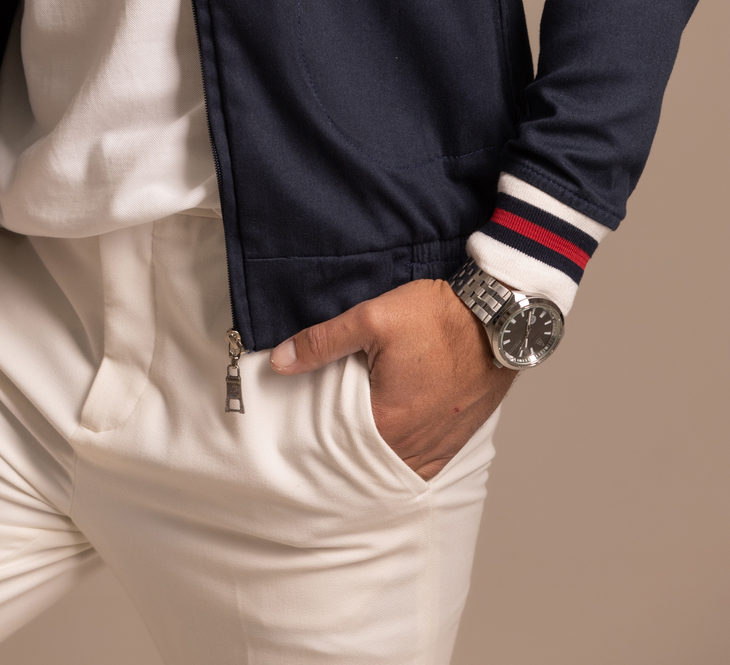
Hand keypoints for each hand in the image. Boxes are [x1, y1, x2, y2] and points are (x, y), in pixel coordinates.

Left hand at [269, 277, 514, 478]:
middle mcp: (411, 448)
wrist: (499, 319)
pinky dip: (399, 454)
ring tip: (351, 431)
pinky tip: (387, 437)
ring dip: (370, 451)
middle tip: (320, 428)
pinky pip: (418, 463)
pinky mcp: (454, 443)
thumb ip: (323, 341)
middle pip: (361, 456)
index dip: (312, 432)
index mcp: (385, 424)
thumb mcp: (373, 317)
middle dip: (340, 444)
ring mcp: (436, 450)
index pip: (332, 442)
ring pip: (390, 463)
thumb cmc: (440, 318)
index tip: (300, 423)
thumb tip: (280, 360)